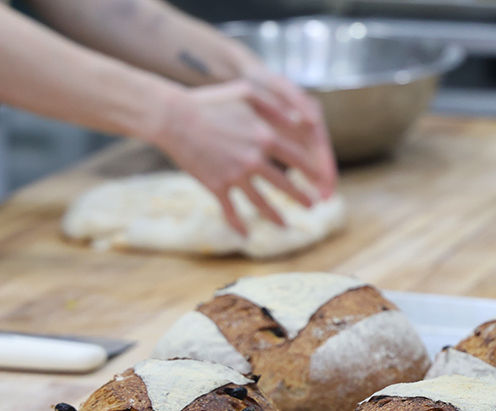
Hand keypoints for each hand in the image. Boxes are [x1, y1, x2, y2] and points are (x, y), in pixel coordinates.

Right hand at [153, 79, 335, 235]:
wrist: (174, 118)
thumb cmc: (211, 101)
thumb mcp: (247, 92)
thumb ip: (275, 105)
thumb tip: (299, 120)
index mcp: (265, 137)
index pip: (297, 159)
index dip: (312, 172)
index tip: (321, 180)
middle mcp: (254, 160)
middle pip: (284, 185)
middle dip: (301, 197)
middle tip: (312, 206)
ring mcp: (235, 176)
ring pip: (261, 203)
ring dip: (275, 216)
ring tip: (285, 225)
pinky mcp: (217, 186)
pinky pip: (231, 210)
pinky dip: (238, 224)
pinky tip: (245, 234)